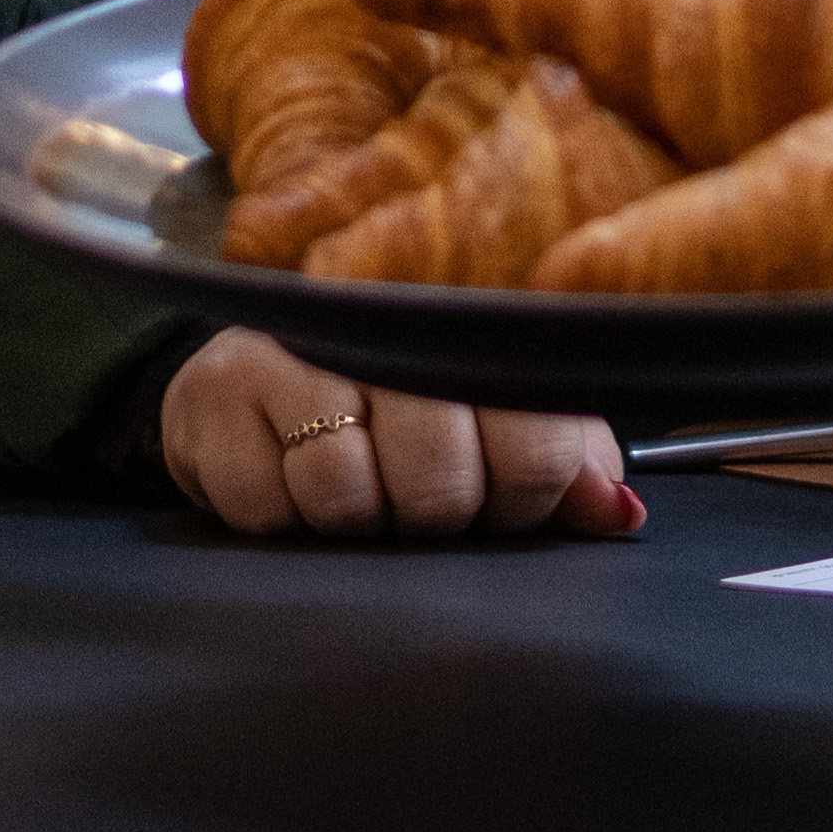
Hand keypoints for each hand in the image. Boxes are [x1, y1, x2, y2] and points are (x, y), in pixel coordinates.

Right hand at [158, 328, 641, 544]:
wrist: (248, 378)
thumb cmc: (389, 404)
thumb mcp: (488, 420)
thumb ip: (563, 461)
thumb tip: (618, 513)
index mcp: (469, 316)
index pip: (537, 438)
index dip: (526, 493)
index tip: (505, 491)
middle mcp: (378, 316)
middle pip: (442, 477)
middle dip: (435, 511)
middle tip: (416, 488)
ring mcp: (289, 348)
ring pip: (348, 491)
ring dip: (354, 516)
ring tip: (352, 478)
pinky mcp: (214, 392)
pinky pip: (270, 505)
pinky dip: (281, 514)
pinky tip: (284, 473)